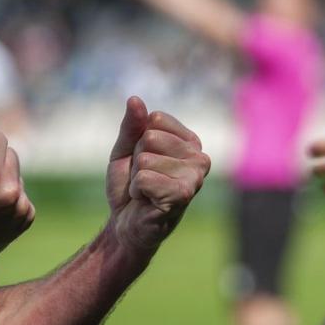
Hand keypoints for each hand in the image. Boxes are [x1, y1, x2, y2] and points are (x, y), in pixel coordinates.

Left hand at [105, 96, 209, 252]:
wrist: (126, 225)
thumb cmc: (130, 186)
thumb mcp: (125, 151)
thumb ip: (131, 126)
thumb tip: (135, 99)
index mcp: (189, 141)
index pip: (155, 119)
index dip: (138, 141)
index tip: (142, 161)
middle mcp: (199, 156)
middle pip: (150, 138)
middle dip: (137, 161)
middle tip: (143, 180)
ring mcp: (195, 176)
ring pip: (146, 159)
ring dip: (137, 179)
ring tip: (146, 192)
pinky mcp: (183, 194)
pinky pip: (145, 178)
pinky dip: (137, 191)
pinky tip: (147, 201)